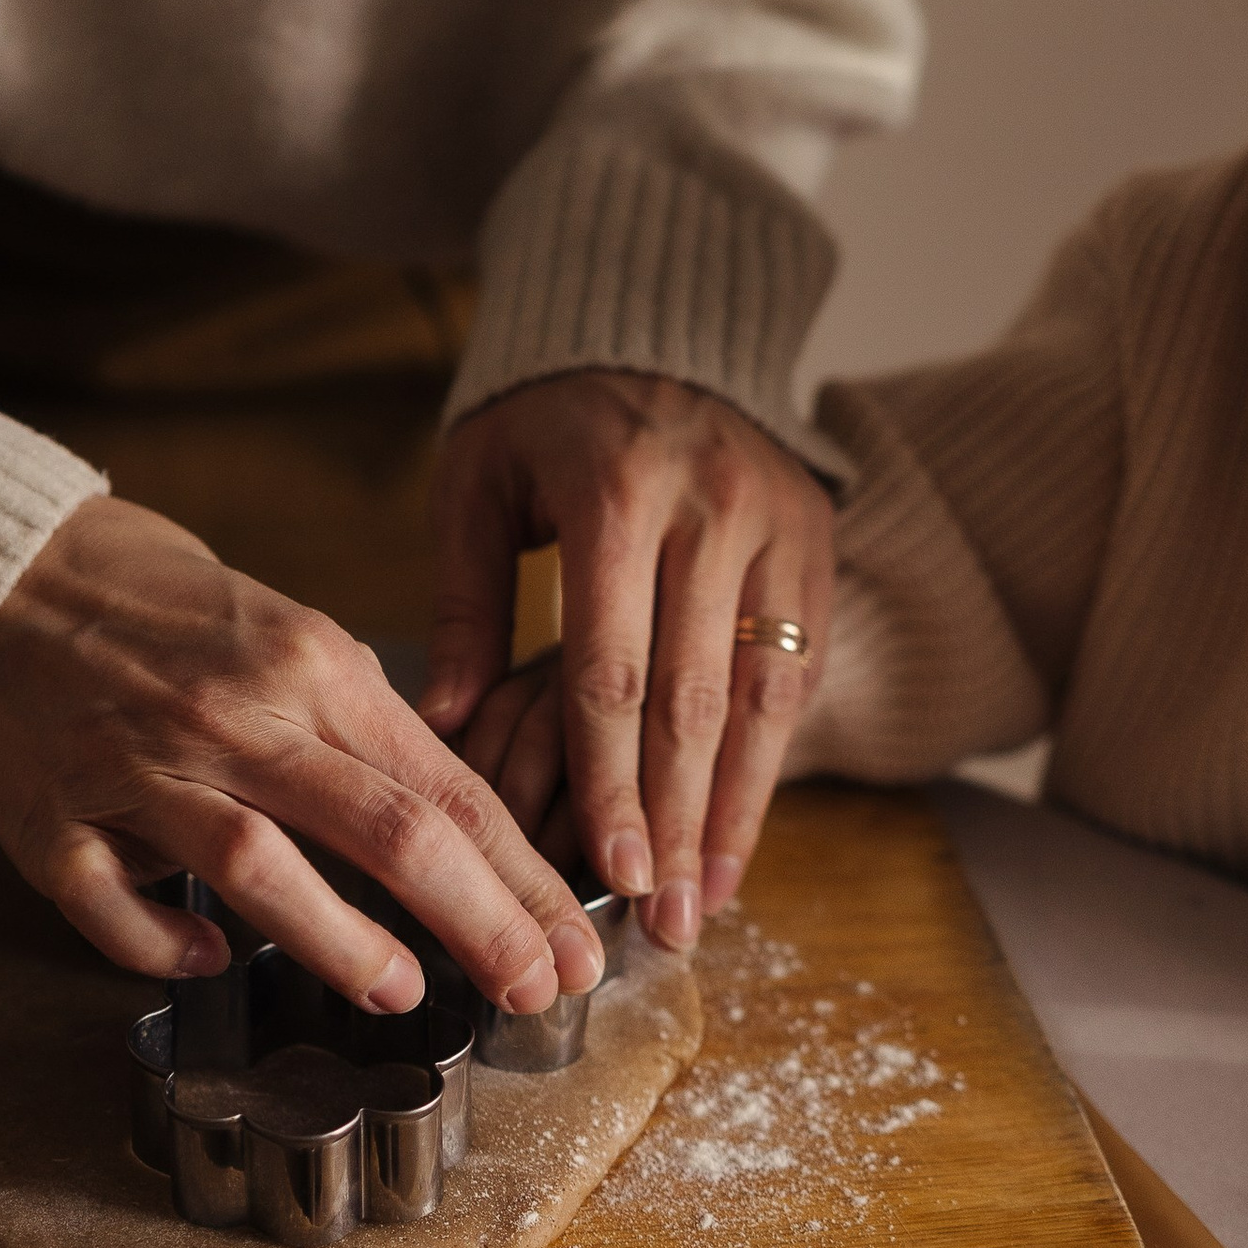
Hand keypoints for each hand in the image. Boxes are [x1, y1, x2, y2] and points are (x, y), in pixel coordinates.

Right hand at [0, 495, 604, 1015]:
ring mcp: (137, 769)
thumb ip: (365, 729)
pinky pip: (110, 901)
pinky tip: (210, 960)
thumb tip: (455, 832)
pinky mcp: (50, 819)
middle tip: (534, 991)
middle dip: (477, 921)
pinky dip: (162, 940)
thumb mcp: (292, 639)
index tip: (572, 947)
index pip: (446, 788)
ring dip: (339, 938)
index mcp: (311, 667)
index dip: (520, 879)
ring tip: (402, 993)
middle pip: (383, 827)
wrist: (13, 574)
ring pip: (254, 863)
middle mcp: (234, 715)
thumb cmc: (171, 615)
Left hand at [420, 369, 832, 950]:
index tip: (609, 871)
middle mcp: (712, 509)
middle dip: (677, 822)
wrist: (658, 323)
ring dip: (734, 811)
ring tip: (706, 906)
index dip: (612, 781)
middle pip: (695, 698)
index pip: (614, 668)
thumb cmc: (545, 416)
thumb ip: (463, 601)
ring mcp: (775, 524)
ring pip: (761, 695)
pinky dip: (768, 762)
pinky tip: (738, 834)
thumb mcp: (480, 483)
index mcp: (616, 493)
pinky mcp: (814, 540)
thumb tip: (433, 725)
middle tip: (662, 923)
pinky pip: (795, 671)